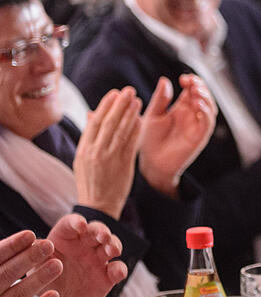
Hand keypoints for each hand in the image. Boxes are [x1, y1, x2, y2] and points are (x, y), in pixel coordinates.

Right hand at [0, 230, 61, 296]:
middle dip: (27, 259)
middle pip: (5, 276)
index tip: (30, 235)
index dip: (10, 247)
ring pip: (15, 296)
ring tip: (58, 264)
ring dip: (37, 279)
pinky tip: (54, 295)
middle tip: (49, 245)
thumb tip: (24, 239)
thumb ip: (1, 264)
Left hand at [46, 214, 126, 296]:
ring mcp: (99, 259)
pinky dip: (119, 270)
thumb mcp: (37, 269)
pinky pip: (118, 269)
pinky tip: (116, 274)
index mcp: (66, 238)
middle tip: (103, 236)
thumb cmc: (46, 280)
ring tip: (112, 251)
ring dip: (114, 245)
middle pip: (96, 230)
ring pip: (112, 244)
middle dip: (102, 231)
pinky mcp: (108, 275)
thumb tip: (38, 244)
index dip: (77, 222)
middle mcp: (85, 244)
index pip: (72, 223)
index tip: (81, 226)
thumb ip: (38, 256)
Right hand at [73, 87, 142, 218]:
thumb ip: (89, 136)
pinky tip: (141, 119)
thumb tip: (91, 113)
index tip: (114, 93)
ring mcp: (110, 158)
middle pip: (108, 123)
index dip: (105, 105)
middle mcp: (96, 152)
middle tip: (128, 90)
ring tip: (137, 100)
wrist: (98, 205)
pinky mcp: (124, 165)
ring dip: (130, 113)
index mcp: (84, 149)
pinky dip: (136, 130)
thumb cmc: (91, 180)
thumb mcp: (83, 158)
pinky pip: (131, 144)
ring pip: (121, 131)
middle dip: (119, 104)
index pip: (95, 122)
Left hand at [139, 75, 216, 196]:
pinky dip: (206, 112)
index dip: (192, 82)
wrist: (151, 163)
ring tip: (195, 90)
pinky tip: (197, 104)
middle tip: (191, 82)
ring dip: (205, 97)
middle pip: (204, 96)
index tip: (183, 79)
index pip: (193, 90)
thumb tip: (165, 80)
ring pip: (210, 107)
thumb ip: (160, 99)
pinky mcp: (199, 137)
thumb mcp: (153, 115)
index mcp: (181, 108)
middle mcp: (192, 115)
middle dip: (200, 86)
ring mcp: (197, 126)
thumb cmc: (149, 140)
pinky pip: (208, 123)